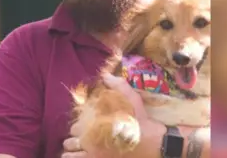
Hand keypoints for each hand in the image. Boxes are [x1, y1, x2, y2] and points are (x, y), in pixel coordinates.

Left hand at [62, 72, 208, 157]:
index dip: (77, 128)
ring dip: (71, 153)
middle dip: (73, 141)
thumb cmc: (142, 122)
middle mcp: (93, 144)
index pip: (75, 128)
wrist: (156, 145)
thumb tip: (106, 75)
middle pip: (70, 144)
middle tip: (79, 140)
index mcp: (95, 127)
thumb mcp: (132, 100)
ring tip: (78, 152)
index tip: (82, 128)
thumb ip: (118, 86)